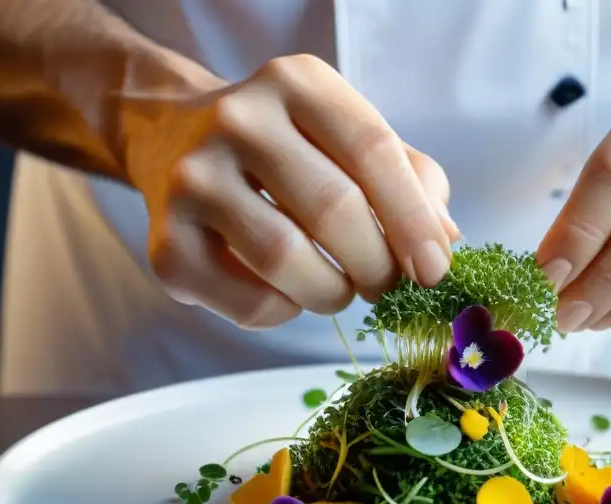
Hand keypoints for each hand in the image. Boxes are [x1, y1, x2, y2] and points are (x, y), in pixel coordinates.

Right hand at [122, 54, 458, 328]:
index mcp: (297, 83)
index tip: (434, 269)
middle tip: (386, 286)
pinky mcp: (165, 241)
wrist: (174, 141)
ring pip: (286, 259)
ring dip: (331, 293)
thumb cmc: (288, 150)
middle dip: (376, 265)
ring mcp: (192, 178)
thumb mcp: (351, 139)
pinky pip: (248, 302)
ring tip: (338, 288)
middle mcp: (237, 119)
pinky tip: (286, 292)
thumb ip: (410, 180)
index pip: (372, 151)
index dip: (412, 219)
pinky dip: (284, 312)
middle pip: (332, 210)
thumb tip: (445, 240)